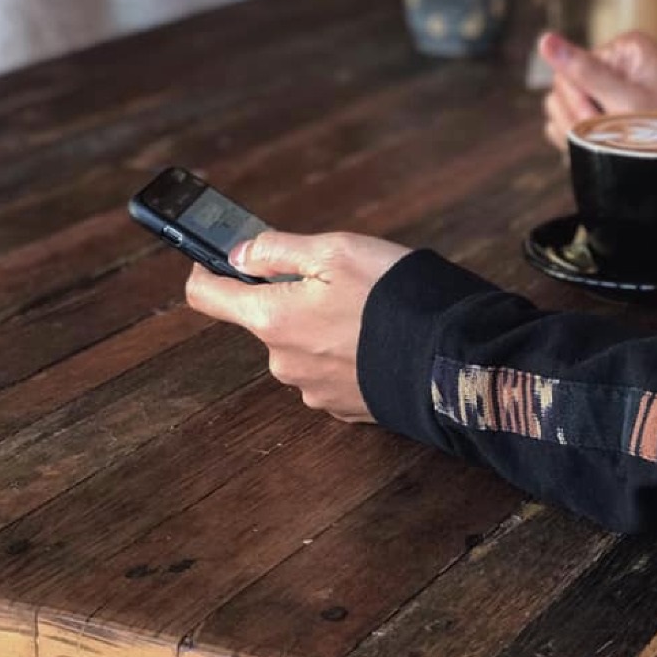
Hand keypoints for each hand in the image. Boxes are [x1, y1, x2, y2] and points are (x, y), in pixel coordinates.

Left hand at [185, 231, 410, 421]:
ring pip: (303, 346)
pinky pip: (332, 371)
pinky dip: (349, 353)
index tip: (214, 258)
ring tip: (371, 311)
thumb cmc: (394, 299)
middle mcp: (283, 361)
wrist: (450, 360)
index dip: (206, 269)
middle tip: (339, 280)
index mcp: (272, 318)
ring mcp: (313, 389)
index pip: (206, 296)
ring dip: (324, 327)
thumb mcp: (337, 250)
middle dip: (292, 297)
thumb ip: (278, 249)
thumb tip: (238, 254)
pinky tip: (380, 340)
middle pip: (267, 319)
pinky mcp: (345, 407)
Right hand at [539, 31, 656, 151]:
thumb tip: (545, 40)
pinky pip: (565, 122)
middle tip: (608, 135)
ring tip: (606, 143)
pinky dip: (575, 140)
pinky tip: (597, 147)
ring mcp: (606, 87)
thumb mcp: (626, 101)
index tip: (601, 118)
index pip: (570, 68)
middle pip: (563, 87)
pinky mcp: (601, 109)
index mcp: (625, 49)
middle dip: (579, 116)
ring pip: (560, 107)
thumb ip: (584, 73)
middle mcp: (614, 63)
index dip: (578, 99)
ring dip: (575, 131)